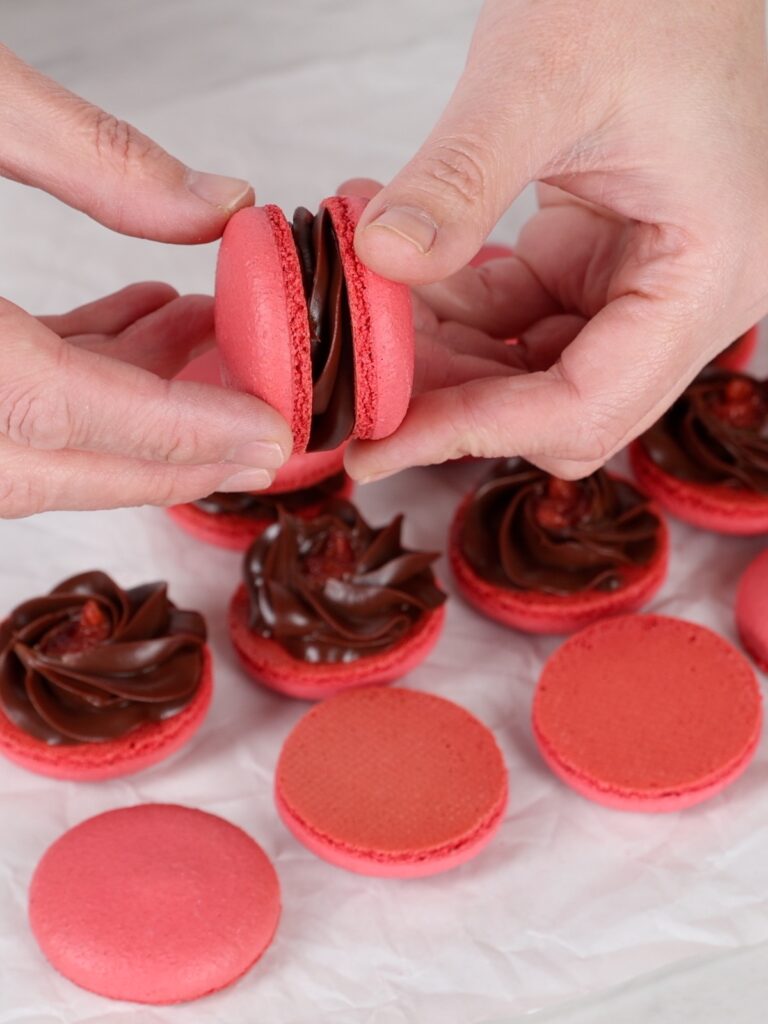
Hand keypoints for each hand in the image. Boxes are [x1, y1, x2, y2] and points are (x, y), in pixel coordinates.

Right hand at [0, 43, 290, 515]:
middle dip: (169, 456)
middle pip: (46, 462)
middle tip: (262, 429)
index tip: (269, 435)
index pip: (61, 408)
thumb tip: (218, 202)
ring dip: (127, 413)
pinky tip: (133, 327)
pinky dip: (69, 379)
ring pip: (19, 448)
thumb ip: (92, 156)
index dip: (178, 431)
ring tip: (208, 343)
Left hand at [344, 0, 767, 480]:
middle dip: (451, 400)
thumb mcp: (544, 76)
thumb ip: (462, 178)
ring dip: (443, 357)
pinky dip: (454, 310)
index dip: (473, 434)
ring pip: (528, 370)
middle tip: (356, 381)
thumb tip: (382, 261)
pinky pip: (515, 317)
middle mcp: (682, 298)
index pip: (585, 406)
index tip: (377, 446)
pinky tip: (396, 273)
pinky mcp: (596, 259)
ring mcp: (639, 282)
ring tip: (366, 313)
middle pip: (555, 405)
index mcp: (706, 276)